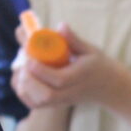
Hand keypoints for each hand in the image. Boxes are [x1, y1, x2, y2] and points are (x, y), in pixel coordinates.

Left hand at [9, 23, 130, 112]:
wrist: (109, 88)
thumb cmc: (98, 65)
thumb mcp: (90, 50)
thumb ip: (74, 39)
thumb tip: (60, 25)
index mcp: (81, 77)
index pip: (60, 80)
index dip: (42, 71)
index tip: (30, 58)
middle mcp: (72, 92)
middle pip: (47, 96)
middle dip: (30, 81)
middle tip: (24, 63)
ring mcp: (63, 101)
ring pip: (40, 102)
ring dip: (25, 87)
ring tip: (22, 70)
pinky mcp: (57, 104)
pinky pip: (36, 105)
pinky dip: (24, 94)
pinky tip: (22, 80)